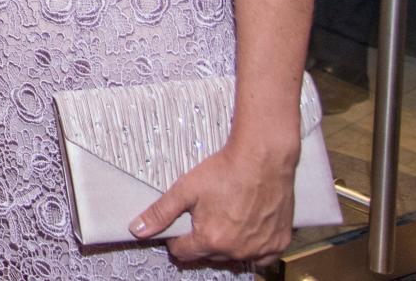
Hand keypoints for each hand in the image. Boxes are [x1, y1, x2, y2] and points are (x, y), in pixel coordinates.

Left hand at [130, 136, 297, 264]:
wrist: (262, 159)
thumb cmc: (224, 171)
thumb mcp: (184, 189)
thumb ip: (160, 213)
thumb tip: (137, 230)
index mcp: (211, 240)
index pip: (183, 253)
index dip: (177, 239)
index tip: (181, 225)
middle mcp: (236, 250)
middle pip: (209, 255)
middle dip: (203, 240)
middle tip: (205, 216)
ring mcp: (260, 249)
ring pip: (235, 256)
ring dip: (228, 244)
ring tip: (227, 218)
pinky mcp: (279, 243)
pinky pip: (263, 257)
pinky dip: (255, 248)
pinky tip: (248, 230)